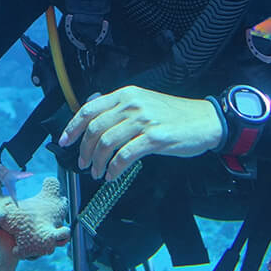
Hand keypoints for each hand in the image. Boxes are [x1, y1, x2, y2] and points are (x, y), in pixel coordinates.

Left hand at [57, 86, 225, 179]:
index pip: (89, 109)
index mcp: (126, 95)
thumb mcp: (144, 102)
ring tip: (97, 172)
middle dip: (84, 150)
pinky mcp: (154, 138)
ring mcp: (143, 121)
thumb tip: (92, 110)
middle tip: (84, 163)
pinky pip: (125, 156)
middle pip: (94, 129)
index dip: (72, 127)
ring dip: (97, 162)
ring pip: (106, 143)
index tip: (64, 141)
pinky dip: (114, 168)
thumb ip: (120, 107)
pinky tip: (113, 175)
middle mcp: (132, 105)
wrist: (205, 120)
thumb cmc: (175, 115)